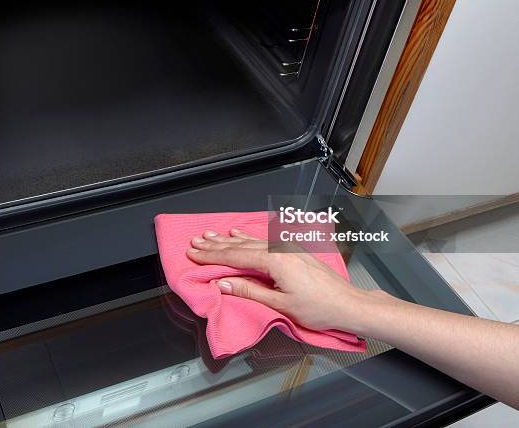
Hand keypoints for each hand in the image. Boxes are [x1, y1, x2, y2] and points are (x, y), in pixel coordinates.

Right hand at [187, 228, 386, 331]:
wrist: (348, 303)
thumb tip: (223, 284)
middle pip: (240, 246)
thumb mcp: (281, 304)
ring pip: (250, 241)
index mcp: (275, 260)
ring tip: (209, 235)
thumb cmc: (317, 308)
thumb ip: (250, 290)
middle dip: (215, 245)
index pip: (236, 257)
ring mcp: (286, 247)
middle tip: (195, 242)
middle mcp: (279, 248)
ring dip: (227, 239)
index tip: (193, 253)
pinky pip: (263, 240)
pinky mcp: (292, 250)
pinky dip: (247, 237)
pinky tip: (237, 232)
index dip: (212, 256)